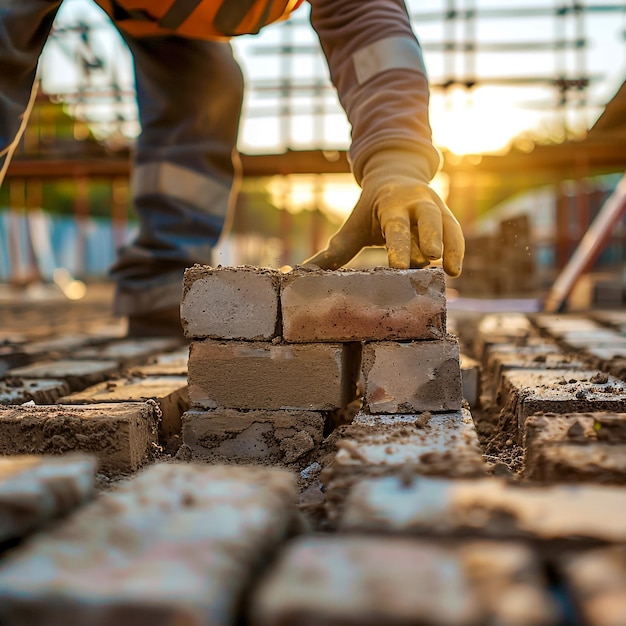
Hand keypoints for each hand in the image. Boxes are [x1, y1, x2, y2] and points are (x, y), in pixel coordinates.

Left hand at [305, 150, 464, 275]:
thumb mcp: (354, 226)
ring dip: (449, 244)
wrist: (396, 177)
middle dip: (427, 237)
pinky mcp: (448, 217)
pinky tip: (454, 270)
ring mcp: (435, 208)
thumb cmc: (371, 210)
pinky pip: (456, 232)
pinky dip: (458, 249)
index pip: (395, 226)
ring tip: (449, 269)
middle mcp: (416, 202)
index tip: (398, 267)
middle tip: (428, 258)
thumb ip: (334, 252)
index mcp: (390, 204)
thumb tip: (303, 273)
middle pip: (426, 219)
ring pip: (446, 224)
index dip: (397, 246)